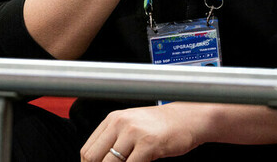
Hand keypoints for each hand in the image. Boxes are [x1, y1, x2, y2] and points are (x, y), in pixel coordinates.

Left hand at [81, 104, 205, 161]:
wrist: (188, 119)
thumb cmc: (162, 126)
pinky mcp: (148, 144)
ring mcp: (134, 132)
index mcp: (113, 119)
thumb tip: (98, 161)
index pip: (87, 150)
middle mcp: (120, 123)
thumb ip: (115, 141)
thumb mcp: (133, 126)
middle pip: (93, 158)